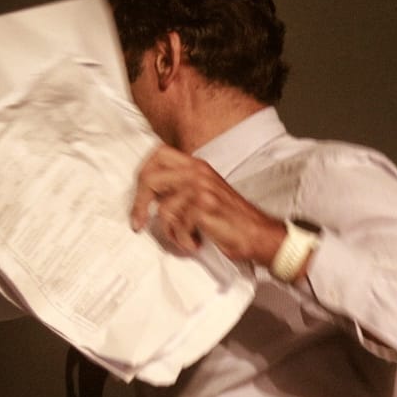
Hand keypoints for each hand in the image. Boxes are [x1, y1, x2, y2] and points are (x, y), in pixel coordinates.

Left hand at [131, 144, 284, 263]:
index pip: (159, 154)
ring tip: (185, 237)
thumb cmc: (230, 220)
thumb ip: (181, 187)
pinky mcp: (205, 207)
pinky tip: (195, 242)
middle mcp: (198, 172)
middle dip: (139, 203)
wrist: (258, 234)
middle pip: (150, 177)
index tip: (139, 196)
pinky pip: (178, 225)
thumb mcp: (205, 193)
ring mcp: (202, 189)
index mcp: (197, 166)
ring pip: (164, 209)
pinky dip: (183, 240)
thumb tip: (149, 195)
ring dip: (171, 231)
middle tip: (139, 223)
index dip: (143, 172)